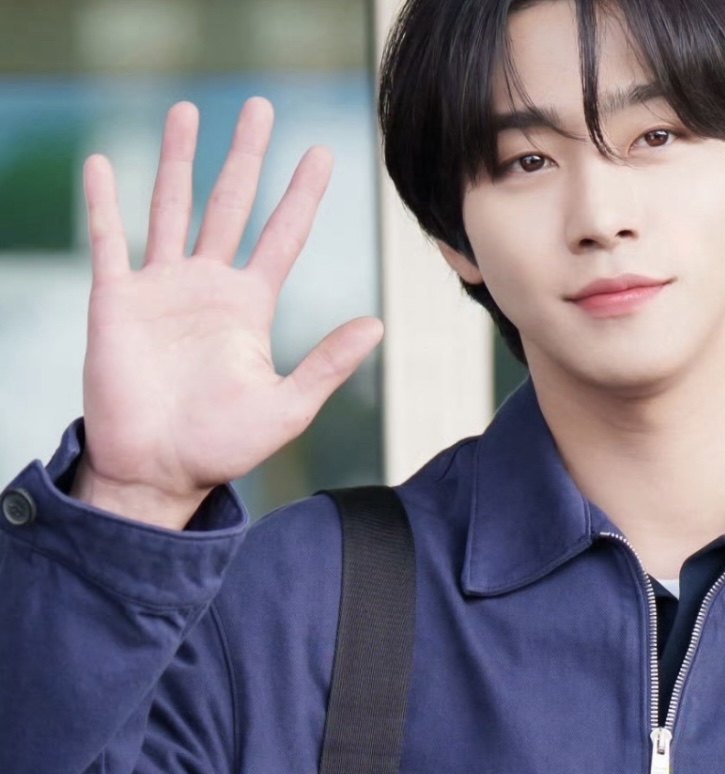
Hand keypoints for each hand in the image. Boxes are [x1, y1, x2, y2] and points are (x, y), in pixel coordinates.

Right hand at [75, 96, 383, 528]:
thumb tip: (378, 325)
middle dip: (245, 157)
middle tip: (261, 107)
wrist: (159, 471)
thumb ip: (329, 364)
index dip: (302, 196)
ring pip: (171, 206)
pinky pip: (108, 240)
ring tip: (189, 110)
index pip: (282, 237)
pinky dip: (103, 203)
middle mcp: (207, 287)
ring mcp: (161, 288)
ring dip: (179, 160)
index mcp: (249, 308)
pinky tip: (102, 164)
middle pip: (230, 205)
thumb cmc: (222, 448)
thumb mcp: (288, 407)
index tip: (323, 154)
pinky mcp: (117, 300)